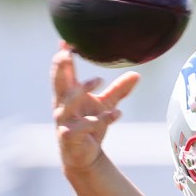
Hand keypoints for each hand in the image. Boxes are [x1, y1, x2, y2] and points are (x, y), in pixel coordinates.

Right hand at [50, 42, 139, 170]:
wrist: (85, 155)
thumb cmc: (91, 126)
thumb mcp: (106, 105)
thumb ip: (119, 90)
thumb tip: (137, 74)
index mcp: (68, 94)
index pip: (62, 72)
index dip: (63, 56)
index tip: (65, 40)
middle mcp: (62, 105)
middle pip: (58, 82)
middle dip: (60, 67)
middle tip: (66, 53)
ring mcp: (64, 121)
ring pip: (68, 102)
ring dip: (82, 90)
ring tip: (98, 80)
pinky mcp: (70, 136)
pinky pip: (84, 125)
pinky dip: (101, 119)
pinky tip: (116, 114)